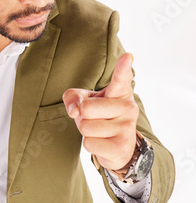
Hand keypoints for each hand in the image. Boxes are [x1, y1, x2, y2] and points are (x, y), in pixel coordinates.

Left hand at [62, 53, 138, 172]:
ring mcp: (127, 127)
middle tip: (93, 118)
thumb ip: (73, 98)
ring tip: (98, 131)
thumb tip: (75, 111)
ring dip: (86, 132)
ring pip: (85, 127)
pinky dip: (89, 145)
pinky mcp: (122, 147)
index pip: (121, 78)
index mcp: (120, 92)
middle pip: (86, 108)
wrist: (118, 146)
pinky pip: (89, 144)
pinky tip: (102, 143)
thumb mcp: (84, 101)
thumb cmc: (99, 116)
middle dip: (82, 115)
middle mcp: (128, 107)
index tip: (127, 56)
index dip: (123, 67)